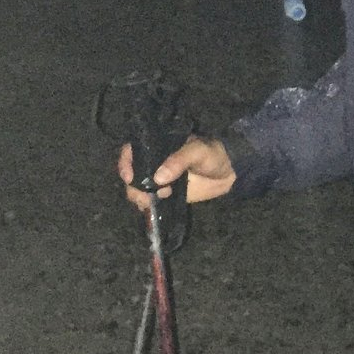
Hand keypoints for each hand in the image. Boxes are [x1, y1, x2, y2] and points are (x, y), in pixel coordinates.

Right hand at [117, 135, 235, 210]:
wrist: (228, 173)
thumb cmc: (213, 154)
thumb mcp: (198, 152)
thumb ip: (179, 161)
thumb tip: (158, 178)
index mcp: (159, 146)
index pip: (133, 151)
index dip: (126, 163)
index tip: (128, 176)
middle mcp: (155, 163)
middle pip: (132, 174)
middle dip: (134, 186)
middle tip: (149, 193)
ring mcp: (159, 180)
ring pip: (138, 189)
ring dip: (142, 197)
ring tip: (161, 197)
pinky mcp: (166, 194)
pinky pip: (150, 202)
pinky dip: (148, 207)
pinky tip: (156, 208)